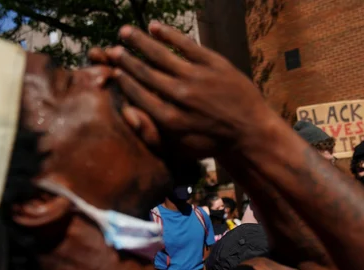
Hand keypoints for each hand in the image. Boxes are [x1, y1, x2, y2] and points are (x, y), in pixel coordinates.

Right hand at [99, 22, 278, 157]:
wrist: (250, 132)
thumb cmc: (211, 143)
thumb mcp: (180, 149)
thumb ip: (152, 134)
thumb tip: (127, 113)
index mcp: (170, 119)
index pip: (139, 94)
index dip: (124, 80)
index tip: (113, 70)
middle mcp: (181, 97)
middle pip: (145, 73)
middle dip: (126, 60)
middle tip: (112, 50)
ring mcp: (198, 78)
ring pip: (161, 55)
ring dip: (139, 42)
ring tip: (124, 32)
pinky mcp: (215, 64)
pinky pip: (185, 45)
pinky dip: (167, 34)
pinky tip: (154, 27)